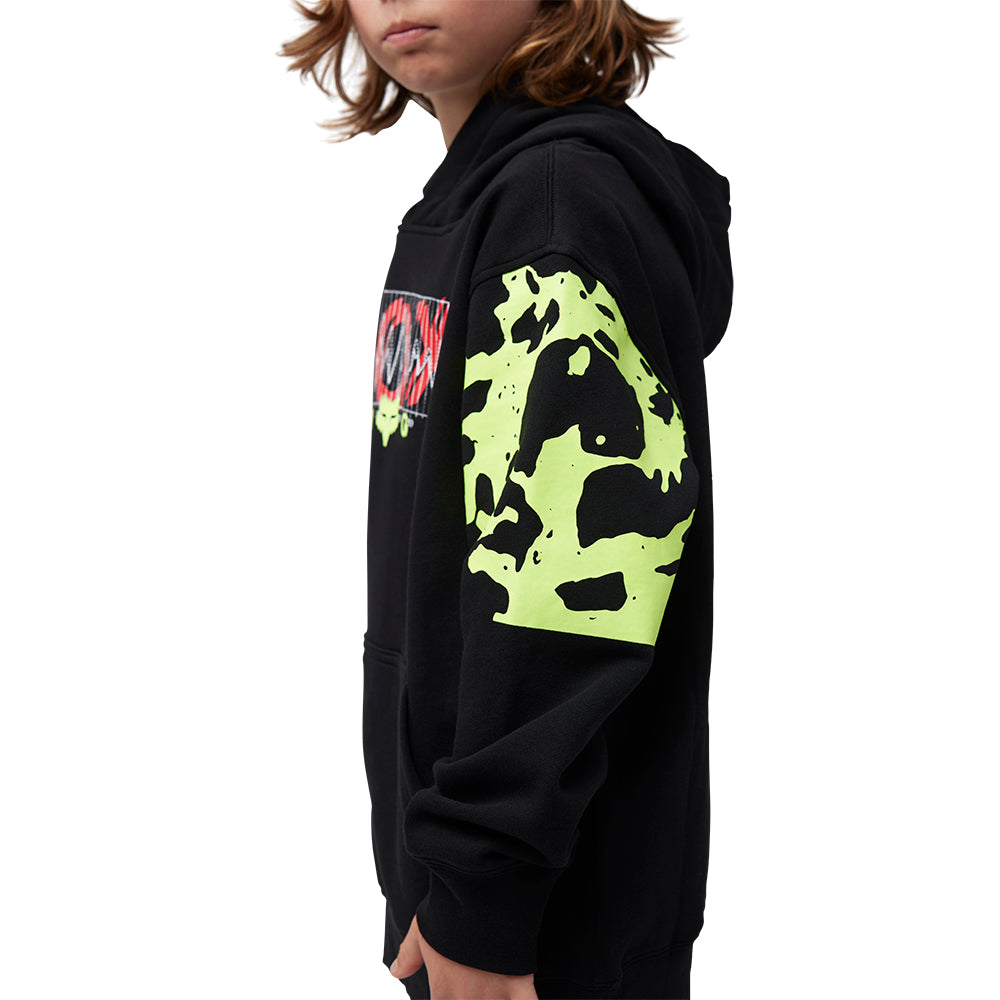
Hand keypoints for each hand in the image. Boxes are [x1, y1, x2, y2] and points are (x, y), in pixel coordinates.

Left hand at [390, 913, 538, 999]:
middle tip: (478, 991)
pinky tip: (524, 999)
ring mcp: (493, 994)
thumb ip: (409, 955)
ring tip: (495, 995)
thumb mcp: (422, 930)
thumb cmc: (448, 908)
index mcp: (442, 990)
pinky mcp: (519, 983)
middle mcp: (466, 998)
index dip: (448, 999)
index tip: (455, 993)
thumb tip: (396, 971)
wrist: (479, 889)